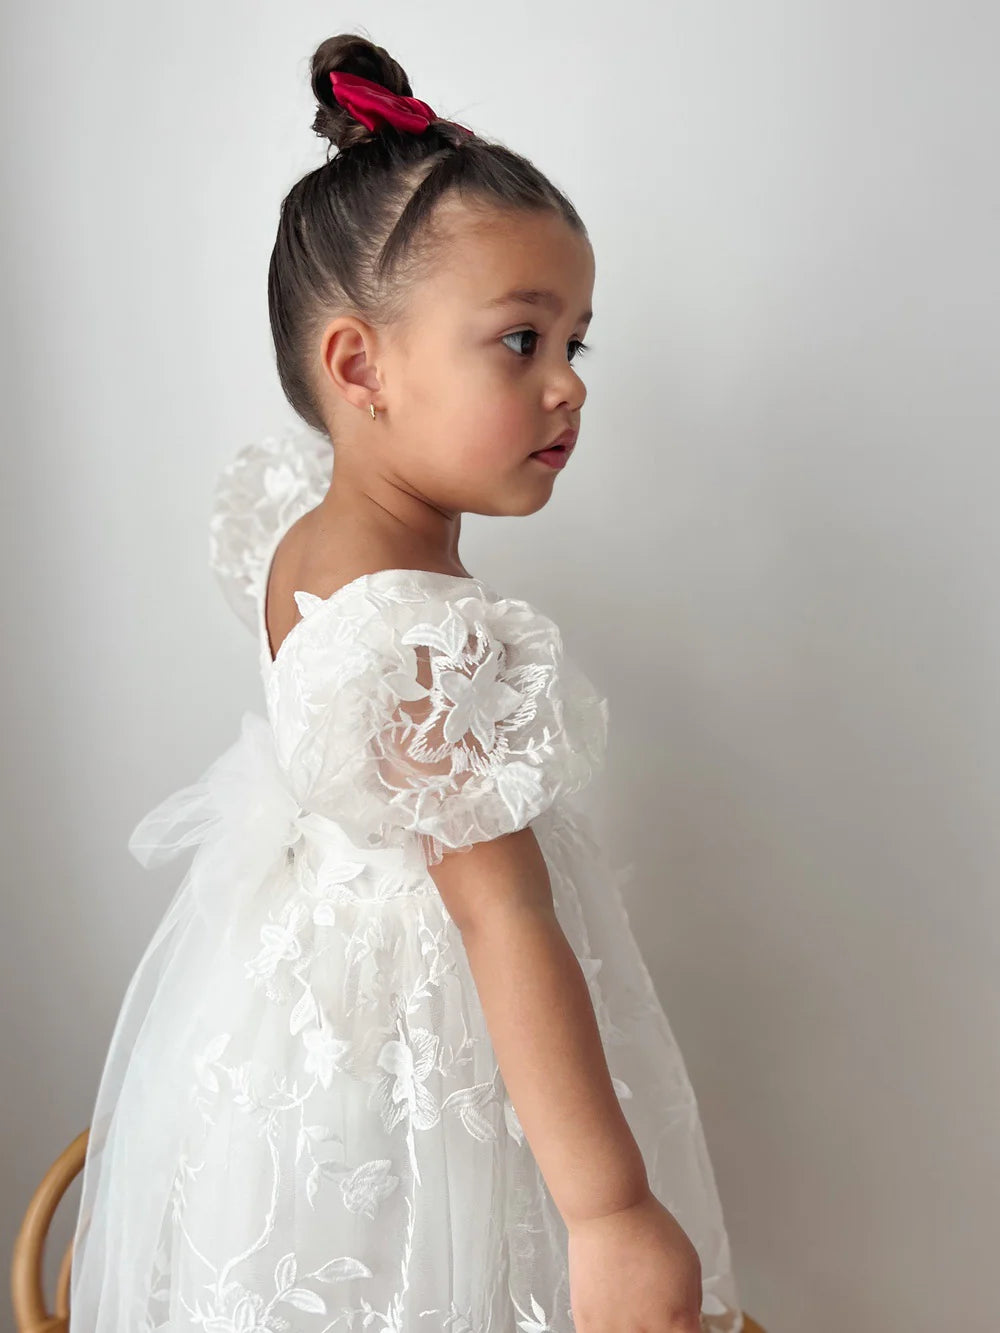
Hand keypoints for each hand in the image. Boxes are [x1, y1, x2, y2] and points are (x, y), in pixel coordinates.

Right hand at [567, 1189, 703, 1331]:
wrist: (609, 1212)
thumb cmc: (647, 1230)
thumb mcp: (691, 1266)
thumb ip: (691, 1304)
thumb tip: (686, 1320)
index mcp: (678, 1324)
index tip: (679, 1327)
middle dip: (659, 1329)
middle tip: (654, 1312)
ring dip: (633, 1331)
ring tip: (631, 1310)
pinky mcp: (588, 1325)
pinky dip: (608, 1330)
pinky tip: (612, 1318)